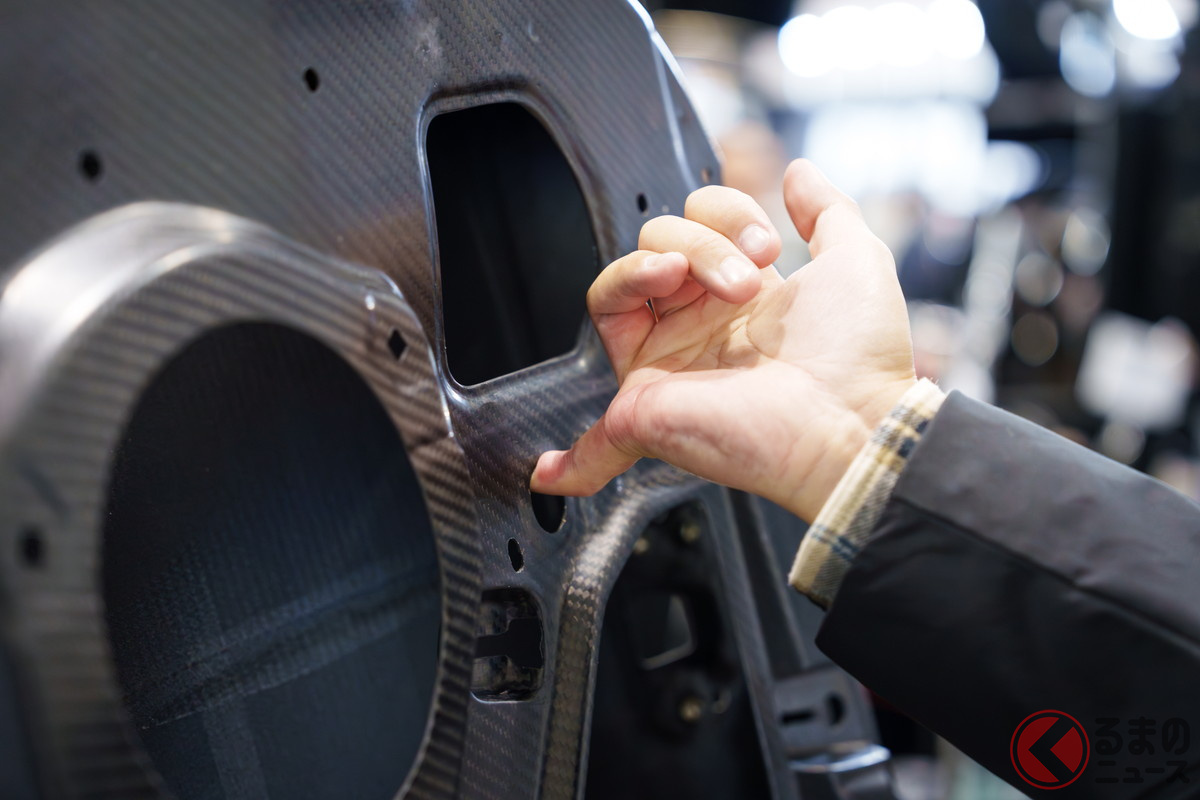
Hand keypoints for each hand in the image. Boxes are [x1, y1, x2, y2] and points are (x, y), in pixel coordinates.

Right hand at [530, 160, 915, 521]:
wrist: (855, 421)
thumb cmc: (860, 354)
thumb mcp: (854, 258)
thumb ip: (826, 210)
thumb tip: (798, 173)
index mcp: (738, 296)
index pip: (694, 224)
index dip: (722, 212)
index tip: (768, 244)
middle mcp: (697, 329)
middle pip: (651, 245)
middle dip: (698, 241)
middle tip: (745, 278)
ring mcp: (666, 368)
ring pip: (611, 289)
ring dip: (646, 266)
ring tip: (694, 282)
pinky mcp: (645, 411)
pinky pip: (594, 437)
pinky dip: (572, 459)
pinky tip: (552, 471)